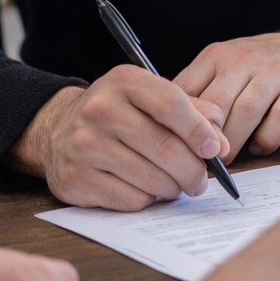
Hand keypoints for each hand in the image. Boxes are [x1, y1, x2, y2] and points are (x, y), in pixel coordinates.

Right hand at [8, 70, 229, 210]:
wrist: (58, 130)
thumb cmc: (116, 114)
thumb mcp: (149, 97)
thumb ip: (191, 112)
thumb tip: (222, 144)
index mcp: (123, 81)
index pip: (171, 104)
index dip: (199, 130)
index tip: (216, 149)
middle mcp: (100, 109)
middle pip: (165, 148)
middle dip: (193, 171)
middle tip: (201, 180)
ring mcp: (85, 145)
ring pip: (152, 179)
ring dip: (173, 188)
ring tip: (174, 184)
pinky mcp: (77, 178)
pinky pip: (131, 199)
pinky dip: (147, 199)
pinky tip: (144, 188)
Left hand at [174, 27, 279, 160]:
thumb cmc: (255, 69)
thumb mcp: (221, 69)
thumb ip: (198, 92)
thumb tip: (165, 128)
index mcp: (216, 56)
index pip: (188, 89)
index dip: (177, 123)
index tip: (174, 147)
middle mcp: (243, 60)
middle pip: (216, 102)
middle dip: (205, 137)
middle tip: (198, 162)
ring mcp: (273, 73)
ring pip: (246, 111)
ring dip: (234, 142)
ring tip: (225, 161)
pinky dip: (267, 139)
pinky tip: (259, 148)